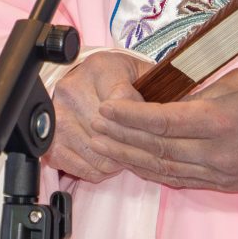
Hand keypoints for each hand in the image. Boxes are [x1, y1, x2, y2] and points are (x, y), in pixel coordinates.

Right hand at [46, 48, 147, 182]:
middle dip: (131, 146)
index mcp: (99, 68)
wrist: (83, 80)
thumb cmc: (117, 79)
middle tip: (142, 147)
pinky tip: (106, 161)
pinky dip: (96, 170)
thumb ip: (159, 84)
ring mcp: (58, 115)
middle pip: (109, 133)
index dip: (141, 122)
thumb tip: (186, 102)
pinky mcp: (51, 139)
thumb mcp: (140, 71)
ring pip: (96, 154)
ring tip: (125, 153)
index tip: (150, 126)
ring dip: (115, 162)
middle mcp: (73, 88)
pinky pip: (77, 166)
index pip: (123, 103)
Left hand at [89, 66, 237, 193]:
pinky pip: (178, 179)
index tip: (107, 107)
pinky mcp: (222, 184)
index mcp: (222, 121)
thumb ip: (198, 94)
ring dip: (129, 156)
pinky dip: (151, 170)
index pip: (163, 121)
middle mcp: (217, 153)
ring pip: (162, 168)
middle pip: (156, 147)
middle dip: (120, 137)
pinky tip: (133, 161)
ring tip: (103, 144)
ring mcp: (219, 173)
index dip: (129, 116)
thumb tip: (164, 102)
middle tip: (93, 125)